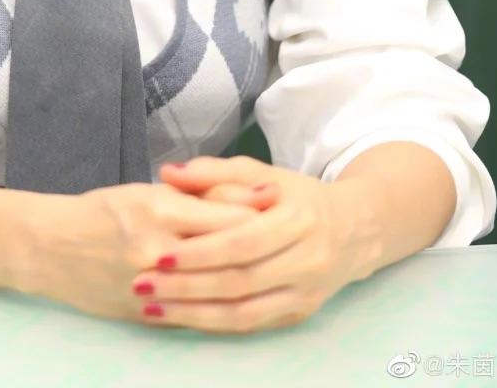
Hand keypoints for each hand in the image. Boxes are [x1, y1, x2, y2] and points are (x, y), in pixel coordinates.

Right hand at [23, 180, 269, 326]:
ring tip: (272, 274)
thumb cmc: (100, 210)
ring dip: (247, 284)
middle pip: (227, 254)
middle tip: (288, 244)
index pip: (224, 215)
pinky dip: (221, 309)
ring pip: (215, 291)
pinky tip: (242, 302)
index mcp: (158, 209)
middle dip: (262, 250)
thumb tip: (251, 200)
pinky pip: (195, 315)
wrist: (50, 247)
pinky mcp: (146, 314)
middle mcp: (158, 249)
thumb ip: (193, 199)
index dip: (257, 213)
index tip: (282, 207)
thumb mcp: (146, 192)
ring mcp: (153, 286)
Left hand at [126, 154, 361, 333]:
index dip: (201, 252)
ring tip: (152, 309)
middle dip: (188, 287)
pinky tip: (182, 318)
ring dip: (195, 315)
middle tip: (144, 286)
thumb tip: (167, 172)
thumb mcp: (260, 173)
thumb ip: (212, 172)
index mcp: (297, 220)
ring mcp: (305, 293)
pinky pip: (252, 325)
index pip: (242, 242)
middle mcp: (306, 261)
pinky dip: (214, 325)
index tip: (160, 255)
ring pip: (244, 313)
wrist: (353, 229)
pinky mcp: (300, 314)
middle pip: (240, 282)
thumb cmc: (296, 196)